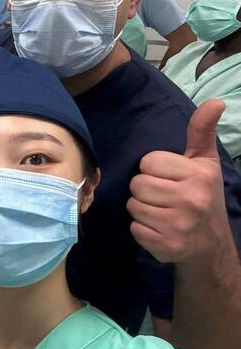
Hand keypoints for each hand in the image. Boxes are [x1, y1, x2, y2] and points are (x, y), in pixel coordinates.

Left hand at [128, 99, 232, 263]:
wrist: (211, 244)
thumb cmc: (202, 195)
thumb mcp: (205, 162)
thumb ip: (201, 131)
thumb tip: (215, 102)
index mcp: (199, 175)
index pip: (148, 161)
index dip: (154, 170)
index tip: (169, 178)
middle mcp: (191, 200)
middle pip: (137, 184)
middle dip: (145, 190)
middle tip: (164, 198)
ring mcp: (180, 225)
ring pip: (133, 206)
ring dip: (142, 210)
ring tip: (162, 212)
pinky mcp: (167, 246)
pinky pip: (134, 229)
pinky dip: (142, 230)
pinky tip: (160, 230)